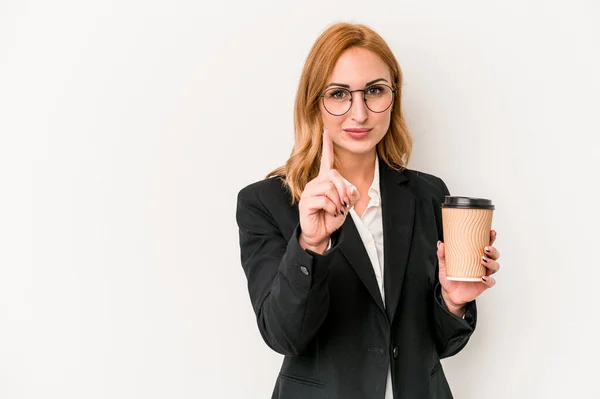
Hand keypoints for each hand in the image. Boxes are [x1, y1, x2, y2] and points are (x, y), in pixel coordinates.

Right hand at [298, 129, 360, 252]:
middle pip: (333, 175)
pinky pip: (324, 200)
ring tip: (336, 210)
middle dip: (343, 188)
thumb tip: (350, 189)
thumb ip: (350, 194)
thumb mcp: (346, 205)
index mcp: (324, 181)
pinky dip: (332, 208)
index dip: (327, 146)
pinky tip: (329, 213)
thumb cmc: (330, 217)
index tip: (326, 131)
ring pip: (329, 188)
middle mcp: (315, 183)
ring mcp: (309, 192)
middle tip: (345, 203)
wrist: (320, 233)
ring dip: (338, 201)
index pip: (326, 160)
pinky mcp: (305, 202)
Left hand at [437, 230, 499, 313]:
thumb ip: (442, 254)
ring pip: (494, 267)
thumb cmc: (450, 277)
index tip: (491, 232)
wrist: (449, 293)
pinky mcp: (483, 285)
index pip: (486, 245)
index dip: (491, 238)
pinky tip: (483, 277)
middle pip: (494, 255)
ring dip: (491, 262)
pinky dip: (489, 279)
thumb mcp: (444, 264)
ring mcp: (484, 274)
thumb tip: (441, 244)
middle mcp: (482, 264)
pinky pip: (490, 282)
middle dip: (493, 250)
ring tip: (483, 260)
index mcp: (475, 256)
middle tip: (486, 248)